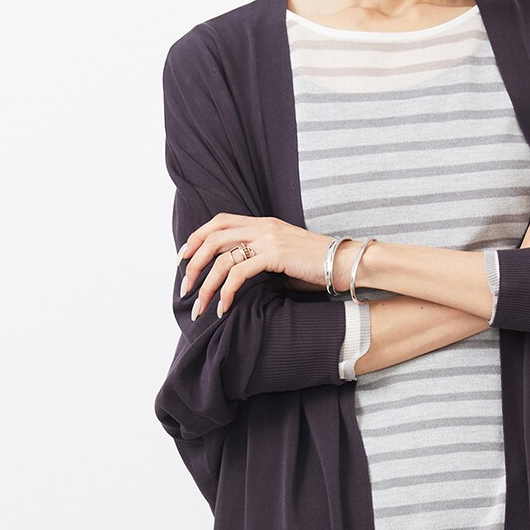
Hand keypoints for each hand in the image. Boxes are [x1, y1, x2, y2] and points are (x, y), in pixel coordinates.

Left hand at [177, 213, 338, 319]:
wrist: (345, 262)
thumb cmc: (317, 266)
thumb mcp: (284, 257)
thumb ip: (261, 259)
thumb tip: (238, 277)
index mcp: (264, 223)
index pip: (220, 221)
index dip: (197, 237)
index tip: (184, 258)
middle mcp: (263, 226)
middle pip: (213, 238)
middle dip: (193, 264)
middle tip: (186, 288)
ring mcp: (269, 238)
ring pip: (222, 258)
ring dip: (206, 284)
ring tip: (201, 307)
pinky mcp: (275, 254)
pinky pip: (238, 273)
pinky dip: (226, 292)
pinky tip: (224, 307)